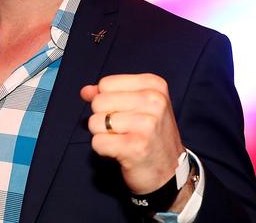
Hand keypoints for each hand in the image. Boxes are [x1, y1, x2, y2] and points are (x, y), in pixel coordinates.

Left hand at [80, 74, 183, 194]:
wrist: (170, 172)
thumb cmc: (150, 135)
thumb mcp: (137, 106)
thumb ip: (109, 94)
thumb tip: (85, 91)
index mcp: (154, 86)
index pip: (105, 84)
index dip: (107, 101)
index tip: (127, 113)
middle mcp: (154, 101)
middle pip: (98, 102)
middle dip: (103, 118)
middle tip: (124, 130)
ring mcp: (147, 124)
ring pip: (95, 122)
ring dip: (102, 135)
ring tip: (123, 140)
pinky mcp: (136, 147)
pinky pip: (97, 142)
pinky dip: (103, 149)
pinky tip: (121, 152)